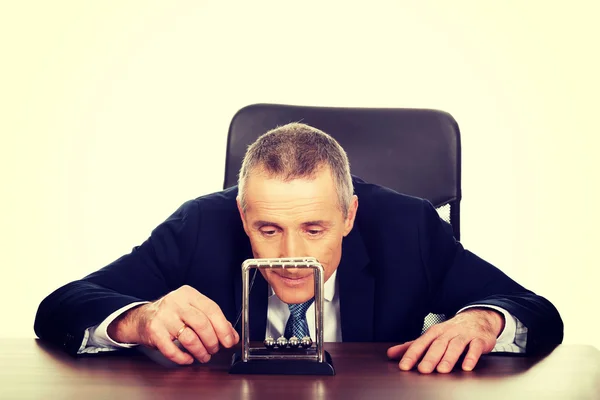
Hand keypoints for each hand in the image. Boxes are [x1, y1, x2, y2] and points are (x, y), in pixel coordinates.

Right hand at [107, 285, 238, 364]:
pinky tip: (188, 358)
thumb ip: (213, 321)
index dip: (223, 328)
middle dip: (212, 341)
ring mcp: (163, 316)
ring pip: (189, 338)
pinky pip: (172, 349)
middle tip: (215, 349)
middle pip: (201, 323)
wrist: (142, 318)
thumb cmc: (172, 315)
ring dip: (200, 351)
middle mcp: (175, 302)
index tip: (229, 341)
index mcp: (189, 294)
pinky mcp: (154, 331)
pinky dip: (183, 358)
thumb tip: (232, 336)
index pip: (212, 309)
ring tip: (204, 356)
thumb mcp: (193, 311)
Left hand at [387, 308, 504, 373]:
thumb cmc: (450, 331)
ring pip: (455, 346)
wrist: (477, 319)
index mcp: (434, 332)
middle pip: (437, 345)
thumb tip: (391, 354)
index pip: (420, 343)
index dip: (411, 354)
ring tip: (442, 370)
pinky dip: (471, 357)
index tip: (404, 366)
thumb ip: (412, 346)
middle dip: (429, 358)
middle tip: (422, 370)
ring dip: (448, 358)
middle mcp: (447, 333)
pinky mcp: (479, 340)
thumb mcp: (431, 337)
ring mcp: (464, 335)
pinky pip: (475, 347)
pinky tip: (466, 366)